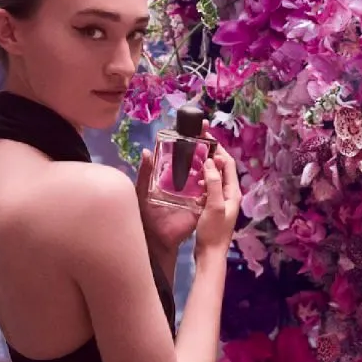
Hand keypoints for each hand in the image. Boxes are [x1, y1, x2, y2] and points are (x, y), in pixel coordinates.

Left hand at [135, 119, 212, 252]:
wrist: (156, 237)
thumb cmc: (147, 214)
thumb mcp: (142, 190)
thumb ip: (145, 172)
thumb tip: (146, 151)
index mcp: (172, 175)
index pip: (183, 153)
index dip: (190, 140)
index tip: (198, 125)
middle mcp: (185, 180)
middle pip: (198, 159)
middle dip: (205, 146)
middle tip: (209, 133)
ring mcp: (195, 191)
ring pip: (208, 172)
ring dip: (213, 161)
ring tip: (217, 150)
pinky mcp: (202, 203)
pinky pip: (211, 191)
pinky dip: (216, 181)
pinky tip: (219, 170)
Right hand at [194, 138, 241, 258]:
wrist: (210, 254)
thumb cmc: (213, 232)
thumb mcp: (213, 205)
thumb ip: (213, 183)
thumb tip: (210, 161)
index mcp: (233, 192)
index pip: (228, 163)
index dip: (218, 149)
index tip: (206, 138)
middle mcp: (229, 194)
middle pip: (221, 168)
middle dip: (211, 155)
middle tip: (197, 144)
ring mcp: (220, 200)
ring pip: (213, 177)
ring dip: (204, 167)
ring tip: (192, 159)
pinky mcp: (212, 206)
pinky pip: (207, 187)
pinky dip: (200, 180)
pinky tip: (190, 180)